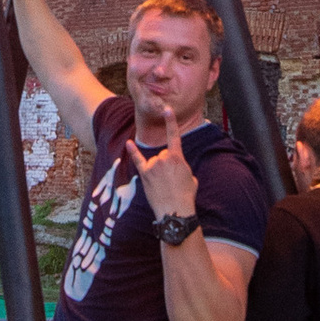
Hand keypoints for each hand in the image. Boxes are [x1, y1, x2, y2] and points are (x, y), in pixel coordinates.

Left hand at [122, 112, 197, 227]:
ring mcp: (152, 166)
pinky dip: (133, 152)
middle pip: (164, 155)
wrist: (175, 211)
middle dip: (168, 165)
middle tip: (172, 181)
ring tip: (164, 186)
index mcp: (177, 157)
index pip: (174, 136)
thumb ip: (182, 167)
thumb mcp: (190, 177)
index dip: (171, 122)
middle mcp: (163, 158)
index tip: (167, 109)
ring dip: (159, 171)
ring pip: (155, 162)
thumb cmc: (185, 196)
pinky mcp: (145, 174)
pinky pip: (138, 160)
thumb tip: (175, 169)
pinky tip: (128, 143)